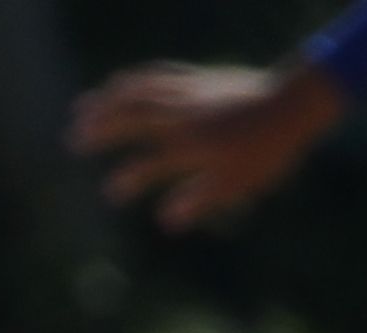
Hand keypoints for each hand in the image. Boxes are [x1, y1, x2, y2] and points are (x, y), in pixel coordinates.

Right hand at [69, 61, 346, 230]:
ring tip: (82, 107)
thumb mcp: (238, 183)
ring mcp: (188, 94)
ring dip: (107, 100)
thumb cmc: (268, 150)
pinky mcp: (198, 79)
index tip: (111, 193)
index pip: (149, 166)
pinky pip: (158, 76)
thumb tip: (165, 221)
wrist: (294, 103)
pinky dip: (134, 80)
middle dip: (100, 129)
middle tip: (72, 138)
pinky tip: (120, 83)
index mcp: (192, 147)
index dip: (128, 180)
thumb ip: (199, 200)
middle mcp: (184, 118)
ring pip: (139, 93)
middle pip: (132, 120)